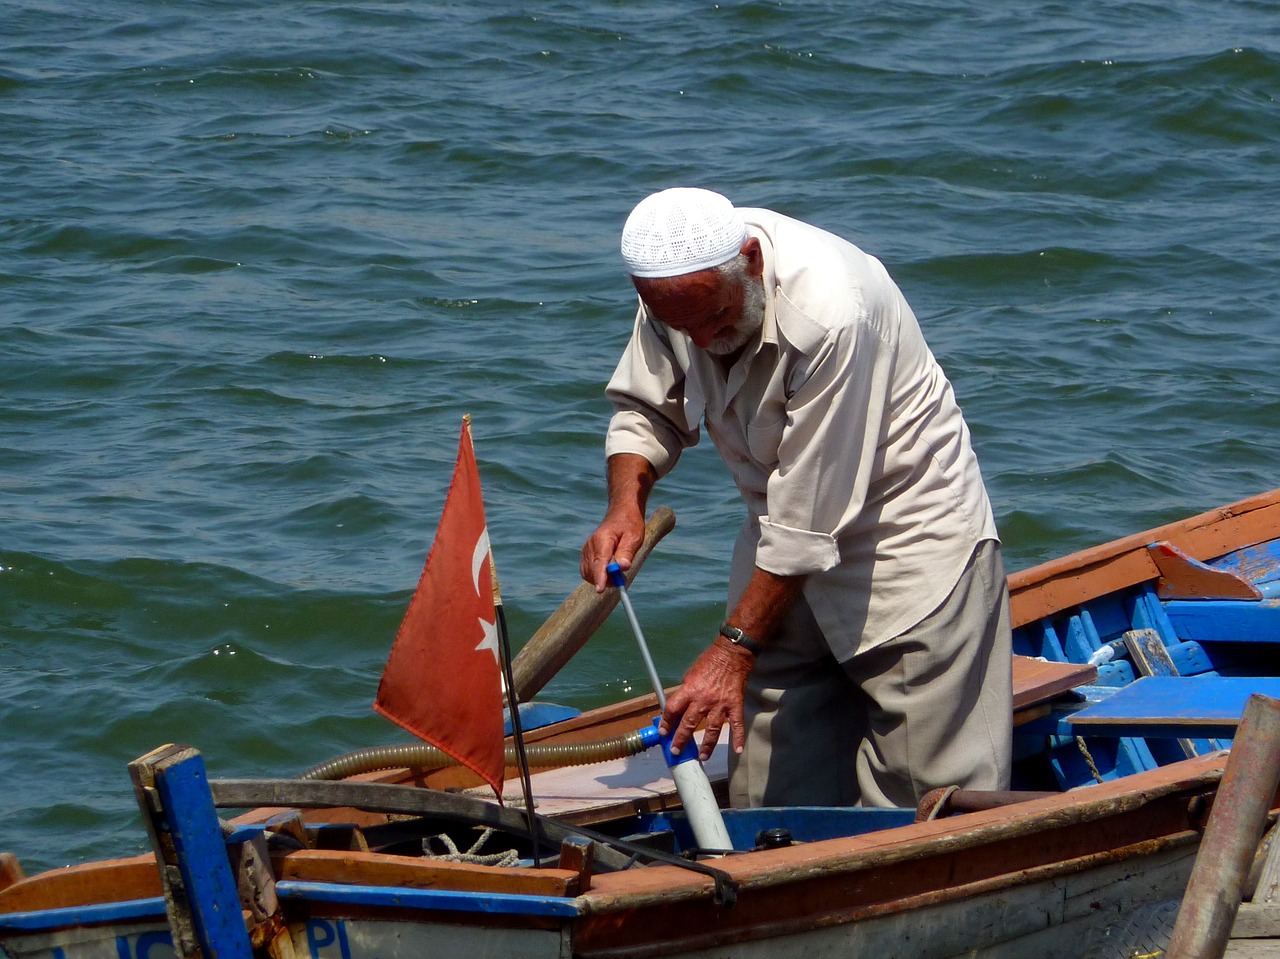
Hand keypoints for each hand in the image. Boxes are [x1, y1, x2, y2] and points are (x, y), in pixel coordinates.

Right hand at [579, 509, 644, 592]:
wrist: (621, 513)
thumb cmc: (630, 524)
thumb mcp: (634, 537)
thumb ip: (627, 552)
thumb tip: (623, 567)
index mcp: (602, 539)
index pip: (599, 562)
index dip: (600, 577)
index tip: (601, 590)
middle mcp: (591, 544)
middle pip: (592, 570)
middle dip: (605, 580)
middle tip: (621, 581)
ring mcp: (586, 549)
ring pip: (588, 573)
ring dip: (601, 579)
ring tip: (617, 574)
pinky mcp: (586, 554)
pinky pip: (587, 571)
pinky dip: (597, 576)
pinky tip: (609, 572)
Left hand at [659, 639, 754, 760]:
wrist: (732, 654)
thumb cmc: (709, 662)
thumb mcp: (690, 674)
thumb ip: (685, 692)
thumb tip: (678, 707)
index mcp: (690, 690)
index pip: (673, 709)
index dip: (666, 722)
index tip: (663, 732)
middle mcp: (703, 699)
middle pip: (689, 724)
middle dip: (681, 739)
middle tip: (676, 750)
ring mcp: (720, 704)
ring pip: (712, 730)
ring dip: (706, 745)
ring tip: (702, 757)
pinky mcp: (735, 705)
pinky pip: (737, 725)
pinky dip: (738, 738)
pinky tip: (738, 750)